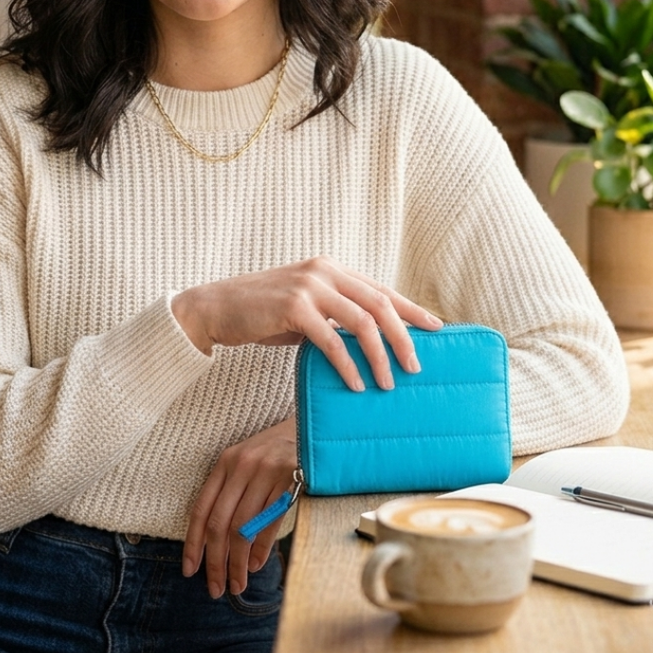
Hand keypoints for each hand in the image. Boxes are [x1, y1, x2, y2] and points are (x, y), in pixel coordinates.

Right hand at [171, 256, 441, 390]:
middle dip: (404, 336)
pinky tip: (356, 384)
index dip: (411, 309)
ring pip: (361, 321)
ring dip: (380, 355)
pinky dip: (347, 364)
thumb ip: (333, 316)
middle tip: (417, 367)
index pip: (381, 288)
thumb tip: (367, 343)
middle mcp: (324, 270)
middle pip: (379, 303)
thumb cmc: (261, 312)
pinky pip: (331, 339)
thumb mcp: (304, 308)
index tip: (437, 328)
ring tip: (388, 383)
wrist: (216, 307)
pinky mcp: (293, 306)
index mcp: (331, 268)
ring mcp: (309, 286)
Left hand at [183, 418, 296, 597]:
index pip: (201, 509)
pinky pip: (270, 521)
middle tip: (216, 588)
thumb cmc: (272, 454)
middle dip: (215, 561)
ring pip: (243, 527)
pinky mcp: (290, 478)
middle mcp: (242, 466)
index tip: (190, 571)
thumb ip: (230, 496)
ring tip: (237, 583)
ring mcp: (266, 471)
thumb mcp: (245, 465)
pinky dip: (261, 547)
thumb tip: (218, 546)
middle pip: (220, 523)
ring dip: (238, 562)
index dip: (193, 543)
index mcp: (225, 463)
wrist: (309, 428)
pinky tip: (256, 564)